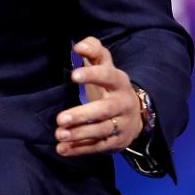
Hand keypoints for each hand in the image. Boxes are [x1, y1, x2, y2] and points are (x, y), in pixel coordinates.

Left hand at [54, 37, 140, 156]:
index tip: (73, 75)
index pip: (107, 76)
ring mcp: (121, 125)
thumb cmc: (110, 84)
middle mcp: (123, 103)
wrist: (136, 113)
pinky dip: (80, 150)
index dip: (92, 75)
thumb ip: (93, 50)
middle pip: (104, 110)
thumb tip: (79, 45)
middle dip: (82, 115)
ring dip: (79, 135)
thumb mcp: (104, 64)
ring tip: (59, 134)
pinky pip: (98, 147)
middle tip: (60, 119)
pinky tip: (62, 149)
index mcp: (119, 81)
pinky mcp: (116, 142)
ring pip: (101, 131)